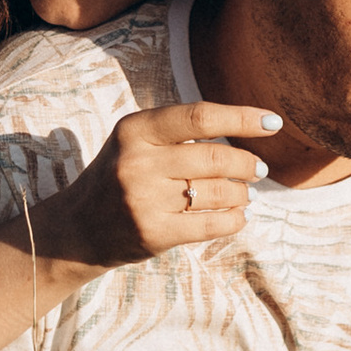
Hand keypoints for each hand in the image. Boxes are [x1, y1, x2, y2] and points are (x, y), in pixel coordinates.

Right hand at [32, 102, 280, 268]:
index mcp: (134, 129)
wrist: (76, 229)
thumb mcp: (136, 142)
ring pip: (218, 192)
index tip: (273, 123)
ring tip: (245, 194)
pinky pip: (211, 224)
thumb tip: (248, 126)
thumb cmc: (119, 177)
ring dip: (242, 194)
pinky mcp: (153, 233)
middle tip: (258, 170)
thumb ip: (180, 131)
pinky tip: (237, 216)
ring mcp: (144, 199)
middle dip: (247, 164)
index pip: (200, 116)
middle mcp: (137, 161)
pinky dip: (234, 220)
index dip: (242, 118)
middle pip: (215, 157)